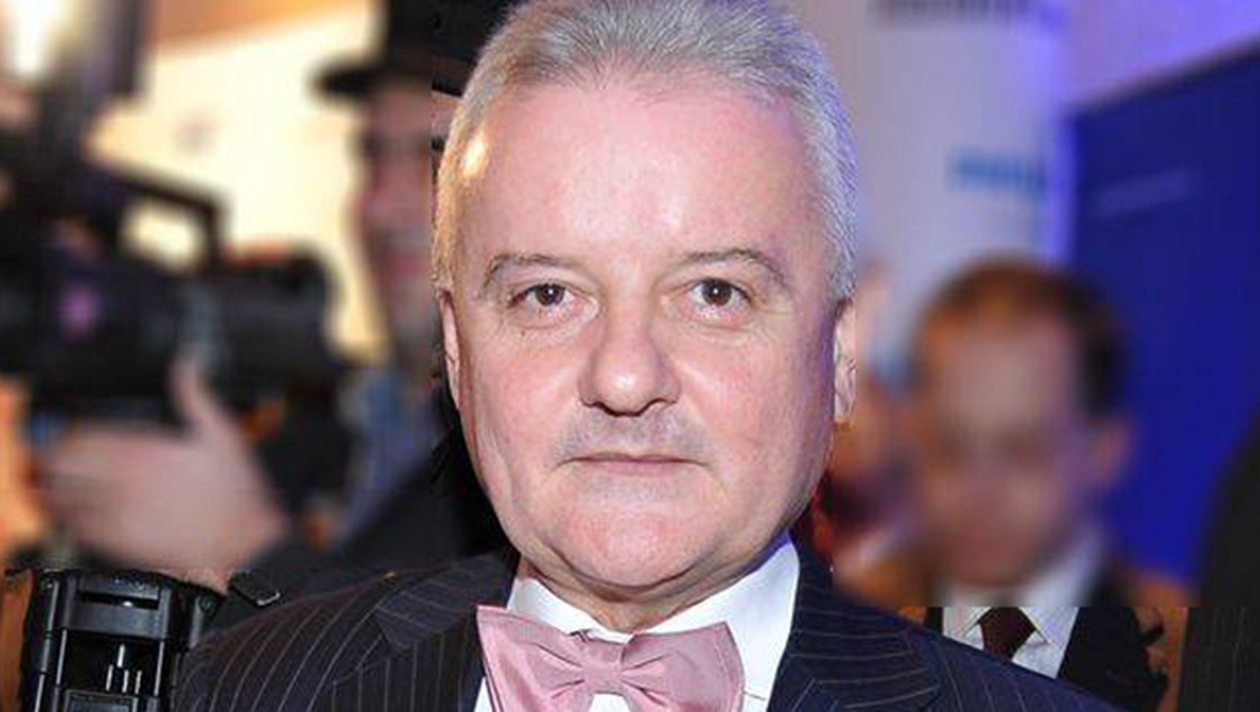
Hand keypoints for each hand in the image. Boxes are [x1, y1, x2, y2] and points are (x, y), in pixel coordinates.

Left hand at [38, 360, 289, 592]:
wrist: (240, 543)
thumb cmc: (235, 491)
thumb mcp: (222, 431)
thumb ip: (196, 392)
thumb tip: (190, 359)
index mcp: (144, 449)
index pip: (84, 436)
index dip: (73, 434)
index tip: (76, 436)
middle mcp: (123, 479)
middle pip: (65, 464)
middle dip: (58, 458)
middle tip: (60, 459)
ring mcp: (117, 511)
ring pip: (64, 495)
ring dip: (55, 487)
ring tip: (59, 484)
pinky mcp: (118, 540)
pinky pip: (76, 527)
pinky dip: (67, 517)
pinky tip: (73, 513)